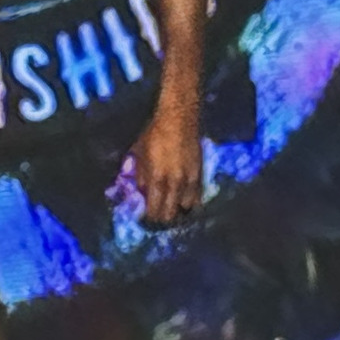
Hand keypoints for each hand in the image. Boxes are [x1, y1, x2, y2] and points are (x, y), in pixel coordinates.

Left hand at [130, 106, 203, 226]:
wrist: (179, 119)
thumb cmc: (154, 134)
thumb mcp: (139, 154)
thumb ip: (140, 175)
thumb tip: (141, 192)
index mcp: (157, 178)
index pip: (154, 209)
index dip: (150, 219)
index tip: (145, 221)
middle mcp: (175, 182)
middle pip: (171, 212)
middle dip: (163, 219)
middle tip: (157, 221)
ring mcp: (190, 179)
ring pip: (186, 207)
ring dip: (178, 212)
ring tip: (171, 214)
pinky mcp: (201, 173)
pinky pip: (198, 196)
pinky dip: (191, 203)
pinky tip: (185, 205)